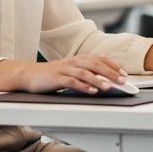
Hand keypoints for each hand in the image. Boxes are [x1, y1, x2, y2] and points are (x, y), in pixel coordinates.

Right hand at [0, 54, 127, 94]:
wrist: (28, 75)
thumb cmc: (51, 76)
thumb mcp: (70, 72)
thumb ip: (85, 75)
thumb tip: (105, 82)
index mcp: (78, 59)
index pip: (99, 59)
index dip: (113, 66)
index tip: (124, 74)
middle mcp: (73, 62)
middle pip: (95, 65)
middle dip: (111, 72)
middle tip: (122, 80)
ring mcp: (64, 69)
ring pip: (85, 73)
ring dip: (99, 79)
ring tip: (110, 87)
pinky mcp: (57, 78)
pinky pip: (72, 82)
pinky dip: (83, 86)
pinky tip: (91, 91)